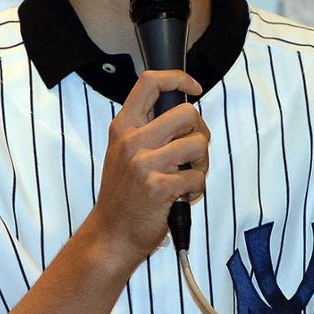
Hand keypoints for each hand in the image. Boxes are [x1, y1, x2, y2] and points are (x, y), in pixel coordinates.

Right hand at [90, 70, 208, 265]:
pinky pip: (198, 177)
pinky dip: (197, 189)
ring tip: (186, 175)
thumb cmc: (123, 193)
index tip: (193, 87)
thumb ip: (146, 126)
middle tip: (191, 151)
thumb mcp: (123, 150)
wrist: (111, 234)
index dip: (178, 78)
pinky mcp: (159, 187)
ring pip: (198, 144)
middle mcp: (131, 140)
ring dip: (202, 163)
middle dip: (200, 132)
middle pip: (187, 113)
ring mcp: (144, 163)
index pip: (150, 82)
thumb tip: (185, 109)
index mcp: (123, 126)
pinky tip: (181, 195)